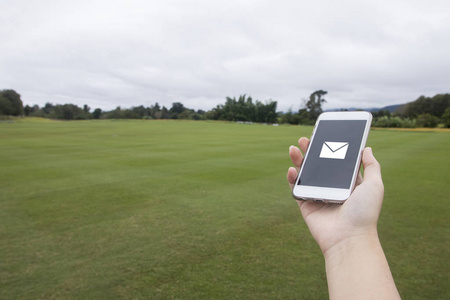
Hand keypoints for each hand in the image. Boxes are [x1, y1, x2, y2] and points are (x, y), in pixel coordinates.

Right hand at [287, 137, 383, 255]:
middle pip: (319, 165)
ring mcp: (318, 195)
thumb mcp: (374, 185)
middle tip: (305, 138)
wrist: (349, 237)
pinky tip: (292, 169)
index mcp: (348, 183)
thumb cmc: (364, 213)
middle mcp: (332, 188)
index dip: (330, 148)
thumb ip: (371, 166)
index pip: (337, 161)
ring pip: (305, 174)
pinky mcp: (306, 204)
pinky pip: (296, 188)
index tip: (324, 135)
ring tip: (293, 148)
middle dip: (311, 151)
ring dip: (298, 160)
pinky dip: (292, 178)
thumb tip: (366, 148)